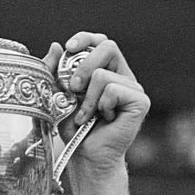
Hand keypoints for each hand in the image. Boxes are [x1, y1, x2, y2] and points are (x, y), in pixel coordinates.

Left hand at [44, 32, 149, 171]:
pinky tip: (104, 119)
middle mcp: (121, 75)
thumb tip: (56, 45)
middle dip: (83, 67)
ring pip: (104, 75)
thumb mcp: (57, 96)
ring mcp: (133, 87)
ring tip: (87, 116)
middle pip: (107, 47)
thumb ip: (54, 71)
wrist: (86, 155)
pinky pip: (114, 90)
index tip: (69, 48)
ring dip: (88, 99)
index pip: (100, 41)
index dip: (85, 39)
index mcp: (105, 69)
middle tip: (73, 90)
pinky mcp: (140, 101)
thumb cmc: (74, 128)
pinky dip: (101, 106)